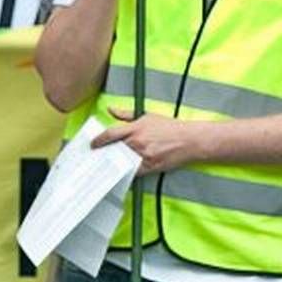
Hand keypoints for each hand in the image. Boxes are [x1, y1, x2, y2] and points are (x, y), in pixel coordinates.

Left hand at [91, 108, 209, 174]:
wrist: (189, 139)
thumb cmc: (169, 127)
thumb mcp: (146, 115)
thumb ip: (126, 114)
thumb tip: (110, 109)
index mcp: (135, 128)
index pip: (110, 134)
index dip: (98, 140)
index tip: (92, 144)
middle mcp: (138, 142)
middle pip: (114, 150)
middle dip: (104, 153)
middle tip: (96, 156)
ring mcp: (144, 155)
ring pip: (122, 161)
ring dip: (114, 163)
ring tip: (105, 164)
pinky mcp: (151, 166)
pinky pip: (134, 171)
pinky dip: (127, 171)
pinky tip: (122, 171)